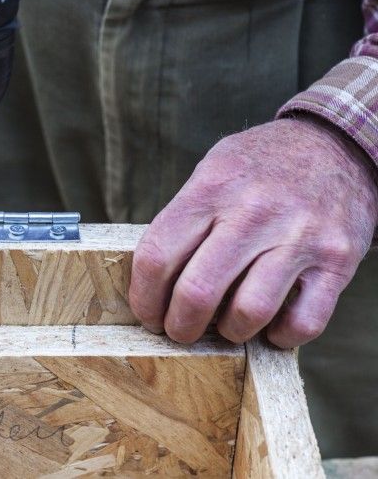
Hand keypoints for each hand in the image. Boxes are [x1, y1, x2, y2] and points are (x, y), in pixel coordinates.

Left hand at [129, 116, 377, 347]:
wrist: (337, 145)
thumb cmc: (261, 167)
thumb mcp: (213, 169)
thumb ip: (184, 218)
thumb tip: (150, 277)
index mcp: (213, 189)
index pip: (157, 256)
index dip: (143, 297)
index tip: (147, 314)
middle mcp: (254, 212)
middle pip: (198, 292)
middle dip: (179, 326)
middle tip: (179, 330)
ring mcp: (299, 237)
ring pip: (249, 312)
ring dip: (229, 332)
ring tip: (225, 326)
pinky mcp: (337, 260)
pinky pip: (303, 321)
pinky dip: (280, 336)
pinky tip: (270, 326)